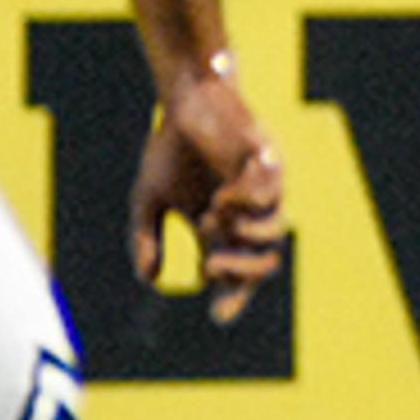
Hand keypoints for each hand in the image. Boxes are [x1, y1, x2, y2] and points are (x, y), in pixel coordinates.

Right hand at [129, 66, 285, 324]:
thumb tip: (149, 280)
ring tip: (209, 223)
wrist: (185, 102)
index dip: (231, 298)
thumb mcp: (148, 200)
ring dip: (242, 237)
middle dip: (241, 274)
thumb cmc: (171, 150)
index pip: (233, 275)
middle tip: (212, 267)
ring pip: (273, 232)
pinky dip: (244, 204)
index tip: (218, 317)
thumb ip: (147, 237)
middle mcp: (247, 216)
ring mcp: (262, 191)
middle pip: (261, 263)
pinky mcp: (269, 166)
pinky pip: (268, 197)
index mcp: (221, 230)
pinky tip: (221, 197)